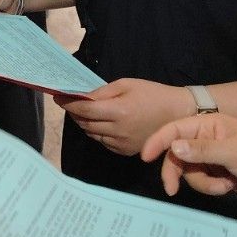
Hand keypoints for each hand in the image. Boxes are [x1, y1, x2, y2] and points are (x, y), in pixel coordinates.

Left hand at [60, 78, 195, 156]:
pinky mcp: (126, 152)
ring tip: (85, 113)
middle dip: (75, 113)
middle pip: (85, 124)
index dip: (69, 104)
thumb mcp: (127, 84)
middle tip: (70, 103)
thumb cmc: (152, 94)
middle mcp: (118, 131)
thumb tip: (82, 98)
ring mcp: (122, 144)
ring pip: (92, 134)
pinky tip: (102, 124)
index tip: (58, 98)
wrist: (177, 114)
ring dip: (85, 124)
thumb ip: (102, 92)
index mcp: (119, 111)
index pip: (84, 110)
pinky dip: (98, 133)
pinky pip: (103, 142)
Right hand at [140, 113, 236, 204]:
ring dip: (202, 183)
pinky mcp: (217, 174)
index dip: (157, 142)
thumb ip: (201, 151)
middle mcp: (206, 138)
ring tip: (223, 186)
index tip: (145, 158)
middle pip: (176, 154)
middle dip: (176, 172)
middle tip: (171, 190)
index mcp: (208, 124)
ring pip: (189, 171)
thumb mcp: (232, 152)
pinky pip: (201, 182)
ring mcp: (211, 157)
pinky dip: (211, 188)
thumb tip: (173, 148)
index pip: (174, 129)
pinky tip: (228, 187)